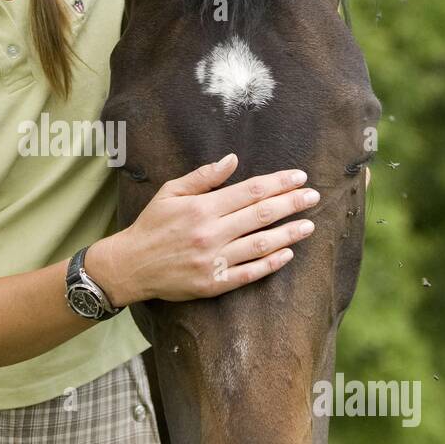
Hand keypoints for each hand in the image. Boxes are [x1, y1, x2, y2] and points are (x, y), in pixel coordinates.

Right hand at [87, 154, 318, 305]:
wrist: (131, 265)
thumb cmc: (152, 225)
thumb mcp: (171, 192)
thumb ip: (203, 177)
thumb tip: (233, 159)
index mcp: (202, 208)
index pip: (250, 191)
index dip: (278, 183)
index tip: (299, 177)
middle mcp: (211, 233)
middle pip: (261, 215)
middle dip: (292, 203)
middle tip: (314, 196)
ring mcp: (213, 260)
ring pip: (261, 244)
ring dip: (289, 234)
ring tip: (309, 225)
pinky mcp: (213, 283)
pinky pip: (249, 273)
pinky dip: (271, 263)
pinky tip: (288, 254)